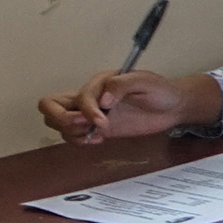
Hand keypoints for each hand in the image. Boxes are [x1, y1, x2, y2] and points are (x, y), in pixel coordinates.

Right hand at [39, 68, 218, 143]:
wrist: (173, 107)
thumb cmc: (160, 90)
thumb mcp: (145, 81)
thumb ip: (122, 85)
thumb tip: (102, 100)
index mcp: (98, 83)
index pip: (78, 97)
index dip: (87, 110)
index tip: (104, 120)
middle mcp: (89, 98)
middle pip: (49, 106)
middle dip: (62, 119)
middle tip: (89, 126)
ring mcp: (91, 114)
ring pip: (57, 123)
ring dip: (71, 132)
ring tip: (97, 134)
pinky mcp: (98, 129)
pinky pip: (73, 136)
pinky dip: (79, 141)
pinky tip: (99, 140)